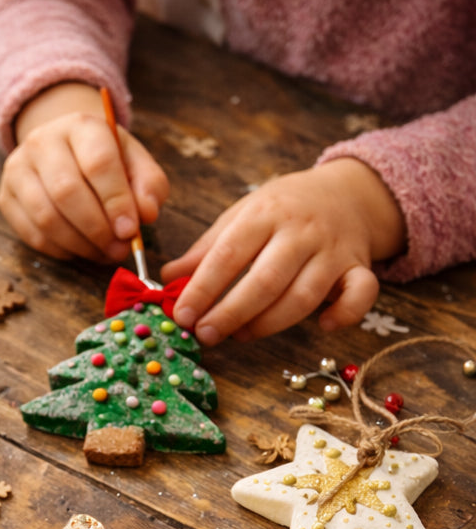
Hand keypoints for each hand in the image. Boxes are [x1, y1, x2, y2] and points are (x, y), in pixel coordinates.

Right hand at [0, 82, 168, 261]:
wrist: (62, 150)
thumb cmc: (104, 160)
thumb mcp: (134, 162)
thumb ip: (149, 186)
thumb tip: (146, 215)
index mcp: (80, 125)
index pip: (98, 162)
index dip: (116, 201)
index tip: (130, 231)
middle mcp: (42, 142)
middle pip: (66, 191)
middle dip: (97, 228)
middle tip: (118, 249)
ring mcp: (18, 169)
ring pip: (46, 217)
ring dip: (80, 244)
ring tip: (103, 253)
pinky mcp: (6, 197)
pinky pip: (33, 234)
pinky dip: (61, 250)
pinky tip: (81, 250)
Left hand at [165, 158, 405, 344]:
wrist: (347, 192)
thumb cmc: (282, 210)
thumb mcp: (240, 216)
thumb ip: (205, 249)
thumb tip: (167, 278)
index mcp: (264, 214)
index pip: (229, 254)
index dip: (202, 288)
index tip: (182, 314)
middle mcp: (300, 231)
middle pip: (265, 280)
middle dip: (231, 313)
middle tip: (206, 334)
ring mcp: (333, 251)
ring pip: (304, 296)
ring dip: (270, 323)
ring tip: (240, 336)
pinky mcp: (359, 267)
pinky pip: (361, 294)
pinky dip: (345, 314)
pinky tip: (323, 326)